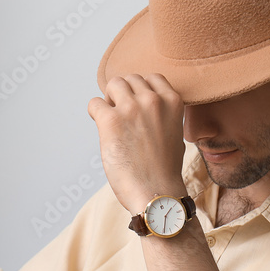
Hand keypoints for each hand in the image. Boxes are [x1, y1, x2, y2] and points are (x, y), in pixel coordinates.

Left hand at [87, 74, 187, 213]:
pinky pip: (94, 103)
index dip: (140, 91)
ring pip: (113, 84)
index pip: (152, 78)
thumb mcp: (175, 133)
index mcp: (173, 101)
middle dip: (123, 94)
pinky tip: (103, 129)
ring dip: (109, 100)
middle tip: (122, 117)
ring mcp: (131, 108)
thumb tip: (141, 103)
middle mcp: (153, 100)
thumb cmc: (164, 170)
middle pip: (130, 79)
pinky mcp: (111, 121)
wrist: (156, 193)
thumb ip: (162, 114)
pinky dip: (95, 113)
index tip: (136, 107)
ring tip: (112, 121)